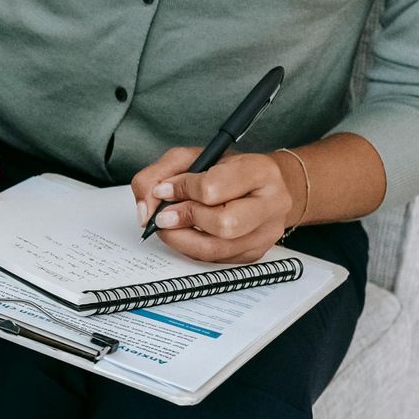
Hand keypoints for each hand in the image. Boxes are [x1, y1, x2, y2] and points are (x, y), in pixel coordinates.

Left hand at [130, 147, 298, 263]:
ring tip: (169, 226)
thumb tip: (147, 209)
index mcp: (260, 171)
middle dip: (184, 220)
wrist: (265, 185)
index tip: (164, 191)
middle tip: (164, 216)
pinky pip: (215, 260)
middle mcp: (271, 204)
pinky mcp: (255, 253)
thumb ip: (161, 174)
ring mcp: (265, 233)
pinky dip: (192, 248)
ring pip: (216, 249)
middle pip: (223, 223)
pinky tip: (188, 234)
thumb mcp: (193, 157)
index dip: (181, 190)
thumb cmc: (229, 170)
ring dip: (182, 239)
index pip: (213, 187)